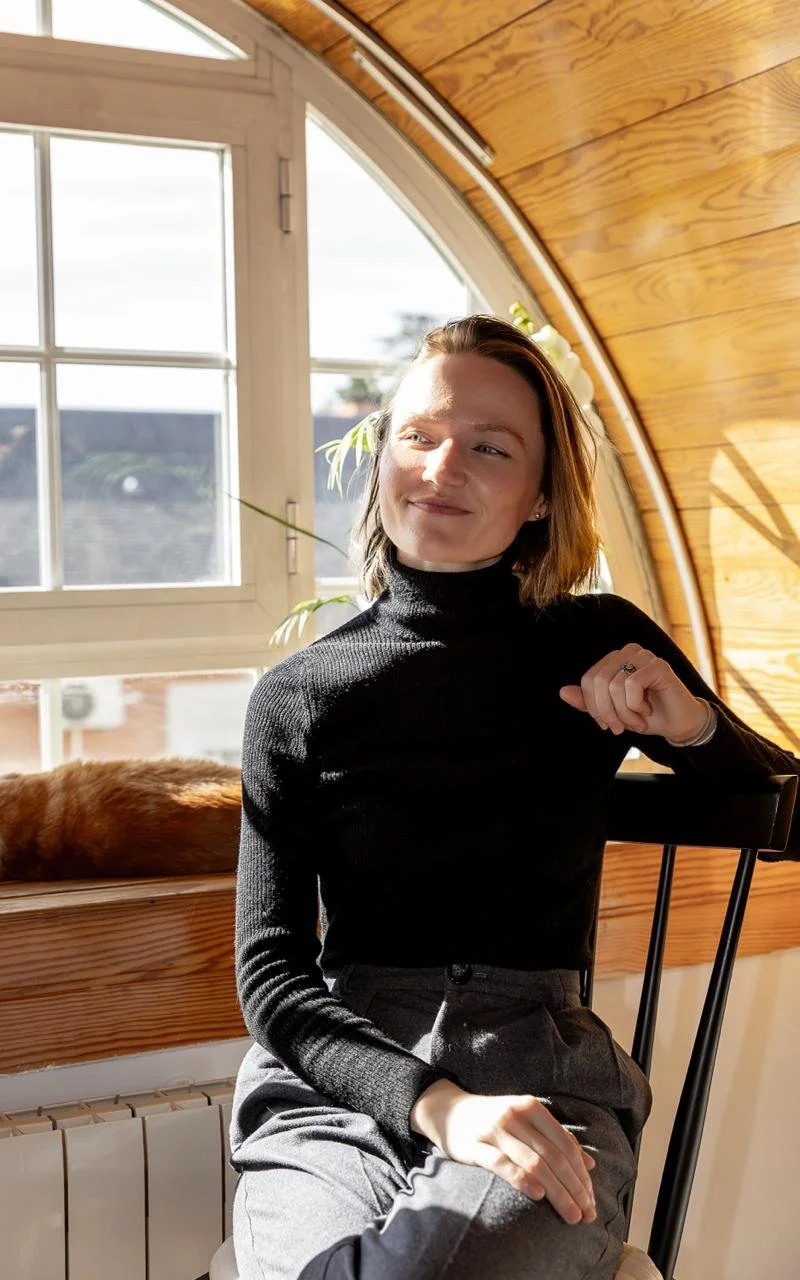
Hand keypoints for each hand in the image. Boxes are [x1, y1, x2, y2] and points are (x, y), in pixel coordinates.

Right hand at [410, 1081, 596, 1224]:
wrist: (448, 1111)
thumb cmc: (494, 1120)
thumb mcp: (526, 1121)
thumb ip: (556, 1138)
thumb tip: (590, 1164)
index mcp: (531, 1108)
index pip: (565, 1145)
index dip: (581, 1175)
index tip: (591, 1200)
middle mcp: (515, 1116)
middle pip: (553, 1157)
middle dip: (575, 1189)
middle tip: (587, 1215)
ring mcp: (494, 1130)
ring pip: (534, 1163)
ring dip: (557, 1192)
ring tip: (571, 1215)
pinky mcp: (475, 1146)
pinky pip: (502, 1164)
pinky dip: (522, 1179)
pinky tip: (538, 1195)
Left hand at [558, 642, 707, 741]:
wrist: (677, 724)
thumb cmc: (645, 715)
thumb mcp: (612, 711)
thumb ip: (588, 702)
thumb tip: (563, 692)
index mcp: (614, 660)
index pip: (589, 679)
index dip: (593, 706)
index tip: (606, 724)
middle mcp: (628, 652)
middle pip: (599, 681)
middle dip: (607, 712)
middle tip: (619, 728)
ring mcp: (644, 656)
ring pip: (614, 685)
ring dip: (624, 713)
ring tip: (636, 722)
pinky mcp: (658, 665)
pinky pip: (632, 685)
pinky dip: (636, 706)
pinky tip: (647, 711)